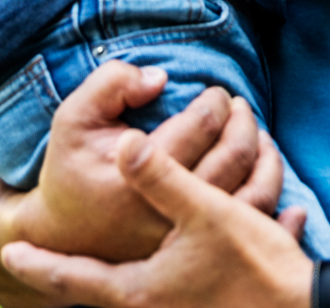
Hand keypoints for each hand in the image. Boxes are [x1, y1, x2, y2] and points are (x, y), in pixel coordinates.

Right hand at [0, 61, 285, 303]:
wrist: (62, 238)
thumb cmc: (72, 170)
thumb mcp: (73, 119)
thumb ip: (110, 84)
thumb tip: (160, 78)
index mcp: (140, 177)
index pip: (202, 126)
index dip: (216, 101)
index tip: (215, 93)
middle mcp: (169, 211)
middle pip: (234, 156)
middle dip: (244, 121)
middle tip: (239, 106)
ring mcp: (189, 236)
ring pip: (253, 189)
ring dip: (262, 152)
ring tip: (254, 131)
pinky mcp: (201, 251)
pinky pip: (254, 220)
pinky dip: (268, 187)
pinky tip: (262, 167)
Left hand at [3, 129, 314, 307]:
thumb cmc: (252, 266)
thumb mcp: (204, 214)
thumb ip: (162, 178)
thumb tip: (125, 146)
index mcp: (139, 290)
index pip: (73, 277)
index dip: (39, 263)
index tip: (9, 250)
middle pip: (94, 291)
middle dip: (67, 271)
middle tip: (34, 254)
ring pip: (127, 293)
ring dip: (106, 274)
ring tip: (83, 257)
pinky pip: (160, 294)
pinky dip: (145, 278)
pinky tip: (146, 268)